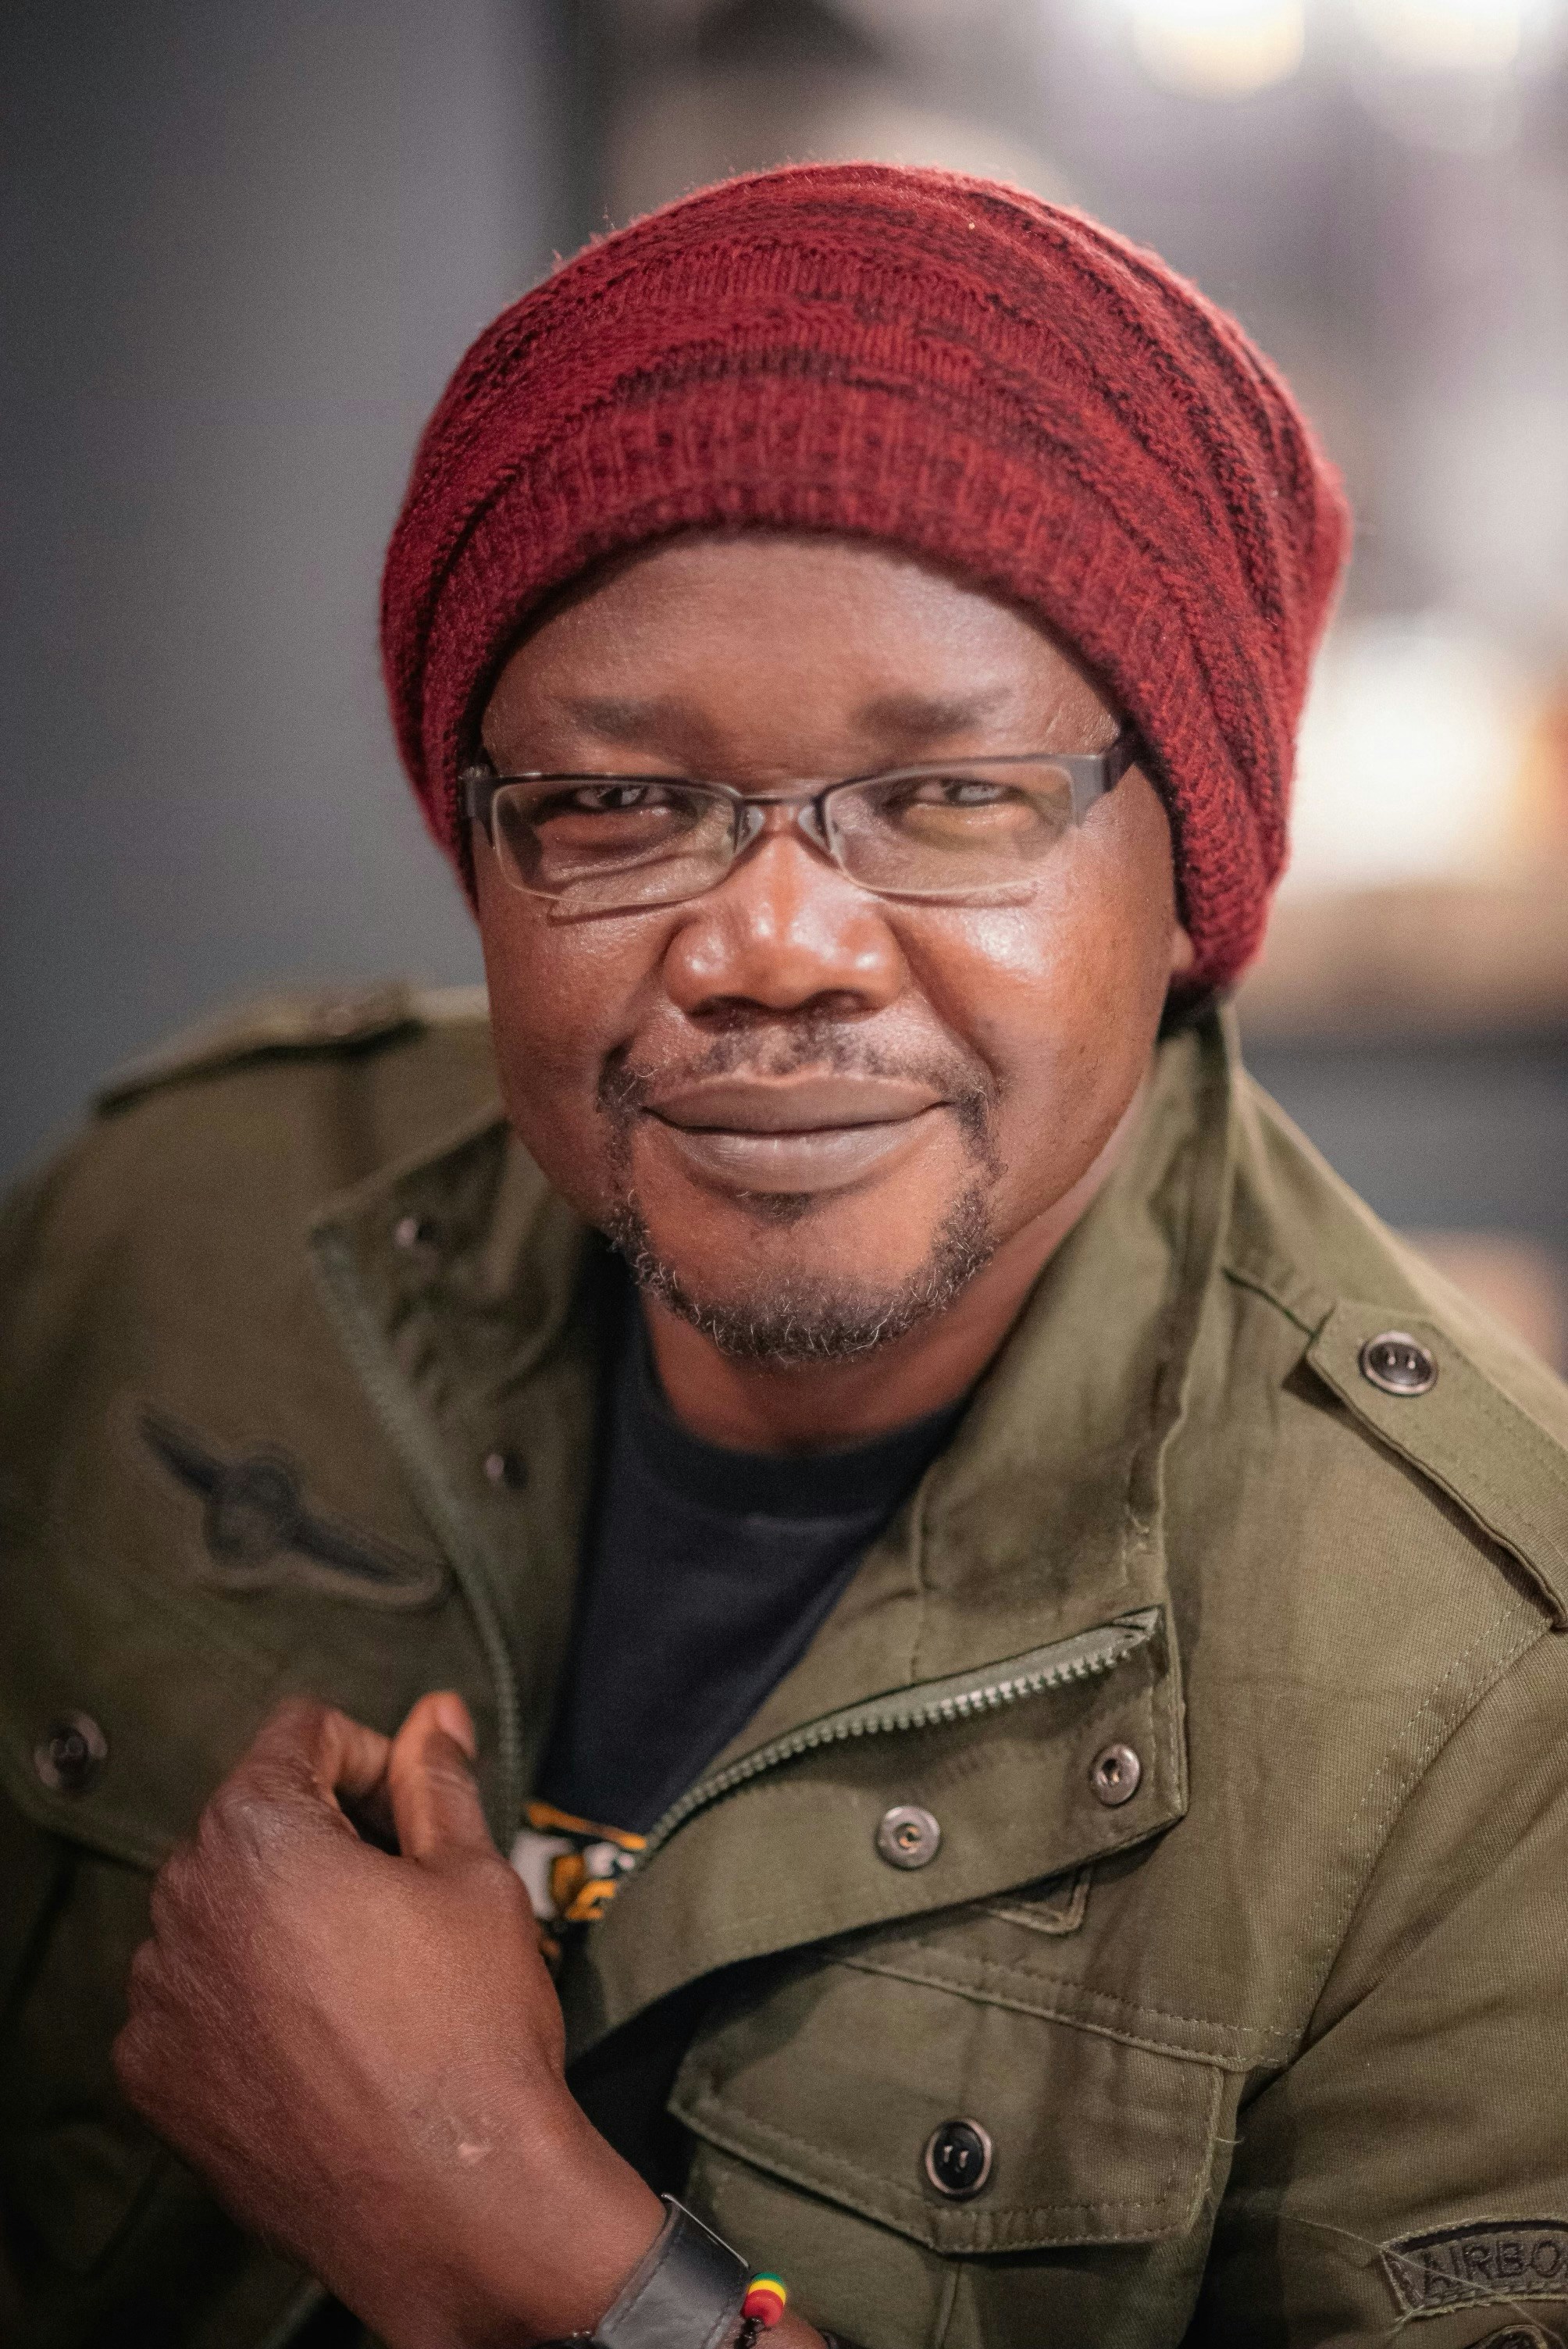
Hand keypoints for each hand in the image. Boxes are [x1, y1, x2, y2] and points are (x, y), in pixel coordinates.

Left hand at [113, 1693, 662, 2347]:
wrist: (453, 2200)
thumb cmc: (473, 2028)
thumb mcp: (474, 1877)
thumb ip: (437, 1781)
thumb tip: (433, 1713)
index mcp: (259, 1832)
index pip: (302, 1733)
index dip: (374, 1761)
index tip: (415, 1822)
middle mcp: (184, 1903)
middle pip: (253, 1817)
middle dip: (324, 1836)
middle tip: (401, 1900)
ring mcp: (160, 1996)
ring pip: (221, 1906)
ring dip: (279, 1913)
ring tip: (364, 1976)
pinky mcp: (156, 2074)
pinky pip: (195, 1994)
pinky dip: (245, 1996)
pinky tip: (319, 2036)